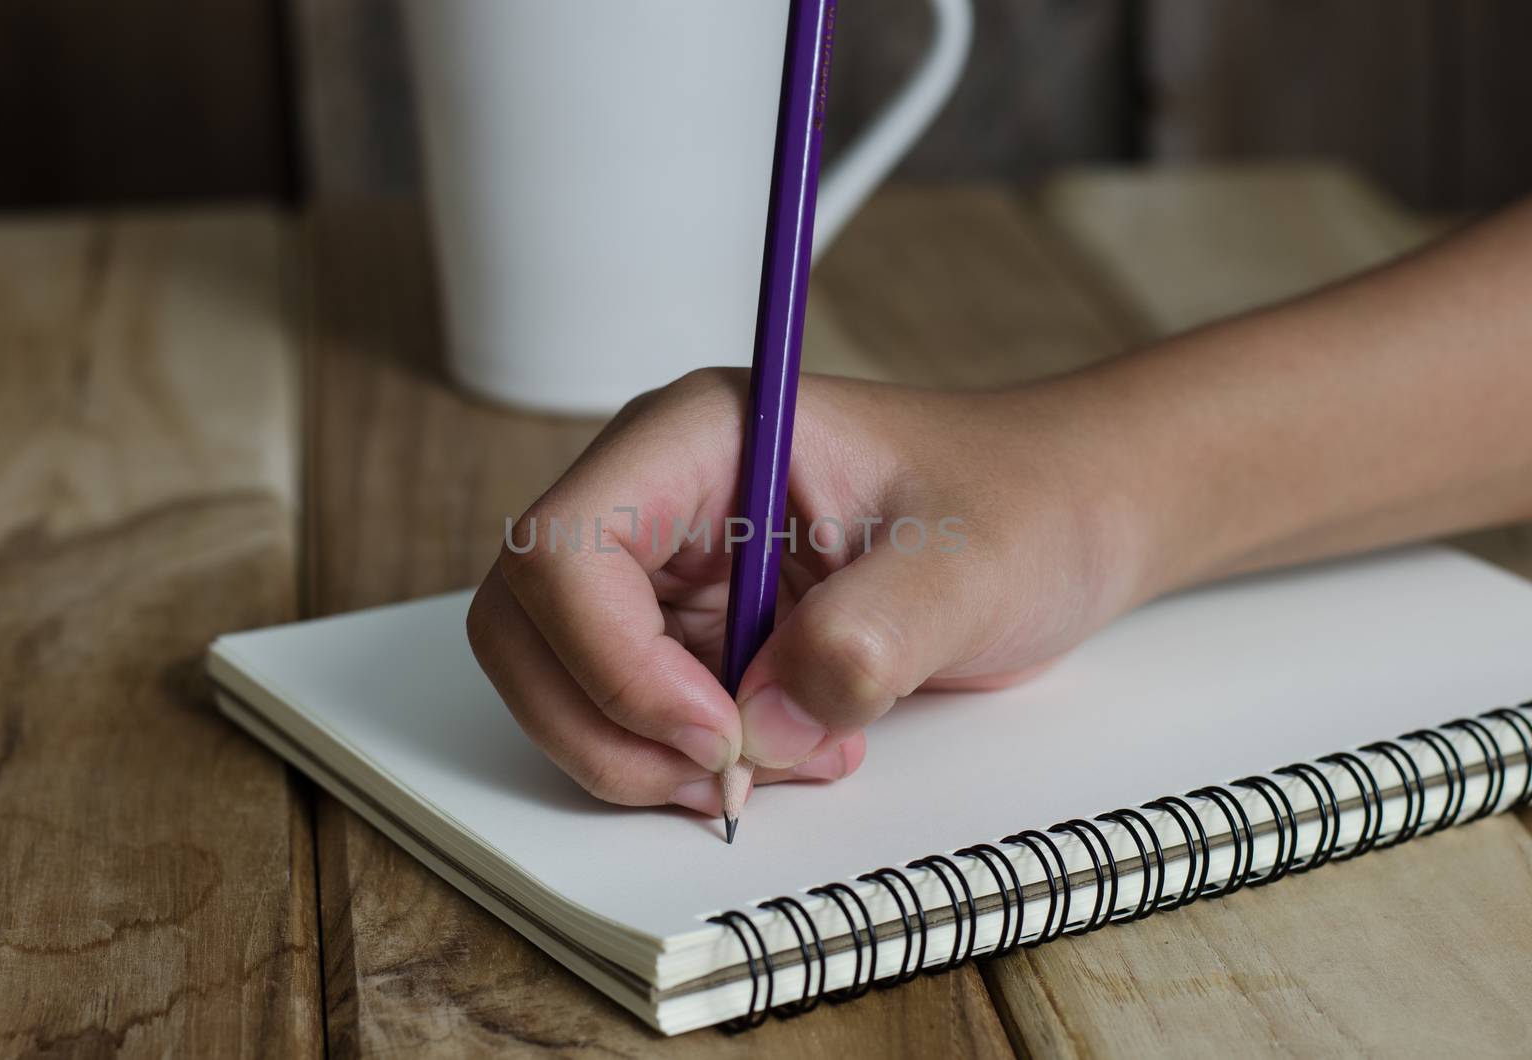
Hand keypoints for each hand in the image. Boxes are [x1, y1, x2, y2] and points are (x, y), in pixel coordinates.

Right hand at [467, 368, 1149, 814]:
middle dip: (605, 723)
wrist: (1058, 522)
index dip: (609, 657)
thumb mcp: (971, 564)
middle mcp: (659, 497)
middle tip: (726, 777)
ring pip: (559, 682)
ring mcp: (664, 569)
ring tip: (776, 767)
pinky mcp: (685, 634)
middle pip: (528, 622)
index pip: (564, 544)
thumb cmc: (1021, 502)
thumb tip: (763, 726)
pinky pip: (625, 716)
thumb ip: (872, 636)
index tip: (716, 733)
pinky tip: (785, 758)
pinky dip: (679, 767)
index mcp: (704, 436)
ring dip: (640, 758)